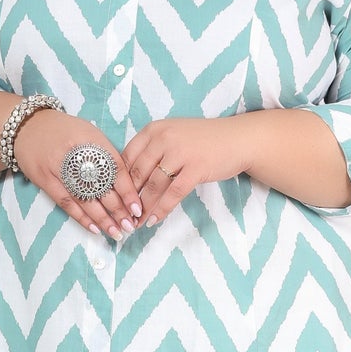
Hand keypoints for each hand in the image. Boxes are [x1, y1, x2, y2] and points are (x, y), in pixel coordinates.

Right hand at [12, 108, 145, 240]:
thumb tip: (127, 184)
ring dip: (102, 219)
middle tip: (130, 226)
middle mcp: (76, 153)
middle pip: (102, 186)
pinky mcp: (45, 180)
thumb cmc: (65, 131)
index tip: (138, 208)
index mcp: (92, 139)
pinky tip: (94, 228)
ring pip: (85, 198)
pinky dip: (81, 217)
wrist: (28, 126)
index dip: (128, 191)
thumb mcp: (90, 134)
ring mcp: (58, 168)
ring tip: (116, 232)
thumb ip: (107, 156)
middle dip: (118, 209)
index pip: (115, 169)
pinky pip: (66, 203)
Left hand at [120, 117, 252, 226]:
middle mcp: (164, 138)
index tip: (113, 198)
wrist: (237, 139)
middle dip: (127, 198)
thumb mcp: (172, 136)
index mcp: (154, 130)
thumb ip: (152, 151)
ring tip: (136, 222)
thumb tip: (129, 180)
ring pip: (153, 185)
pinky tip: (154, 220)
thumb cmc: (202, 141)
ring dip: (143, 207)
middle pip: (137, 173)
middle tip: (121, 215)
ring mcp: (180, 152)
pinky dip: (162, 209)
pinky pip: (173, 193)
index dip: (118, 180)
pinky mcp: (195, 168)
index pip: (126, 157)